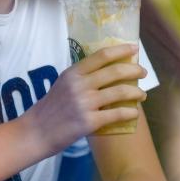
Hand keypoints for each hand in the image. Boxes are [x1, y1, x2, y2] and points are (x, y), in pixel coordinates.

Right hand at [23, 44, 146, 155]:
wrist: (36, 132)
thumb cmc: (51, 108)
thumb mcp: (63, 84)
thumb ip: (82, 77)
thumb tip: (108, 71)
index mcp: (73, 73)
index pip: (101, 56)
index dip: (121, 50)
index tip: (134, 48)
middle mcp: (80, 85)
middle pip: (115, 72)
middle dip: (134, 71)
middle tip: (143, 72)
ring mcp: (85, 103)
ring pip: (119, 92)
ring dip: (136, 92)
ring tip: (142, 94)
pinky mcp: (89, 121)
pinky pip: (116, 114)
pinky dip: (129, 112)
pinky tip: (134, 112)